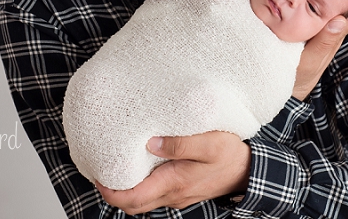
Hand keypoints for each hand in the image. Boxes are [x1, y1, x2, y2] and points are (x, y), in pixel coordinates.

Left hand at [96, 131, 249, 213]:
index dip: (110, 191)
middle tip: (102, 169)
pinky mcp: (182, 190)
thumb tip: (151, 143)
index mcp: (174, 183)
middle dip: (113, 192)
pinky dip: (142, 185)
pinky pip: (155, 194)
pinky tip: (140, 166)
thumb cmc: (231, 155)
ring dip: (127, 189)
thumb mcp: (209, 143)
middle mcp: (172, 194)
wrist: (249, 170)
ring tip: (117, 165)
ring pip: (143, 201)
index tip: (98, 174)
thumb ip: (180, 144)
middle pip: (133, 204)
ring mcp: (177, 195)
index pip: (133, 198)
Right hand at [292, 0, 347, 99]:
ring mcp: (323, 29)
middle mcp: (333, 28)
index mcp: (336, 33)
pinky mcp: (311, 28)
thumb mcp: (310, 60)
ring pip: (337, 2)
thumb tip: (340, 19)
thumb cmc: (298, 77)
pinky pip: (321, 6)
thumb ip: (324, 42)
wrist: (286, 88)